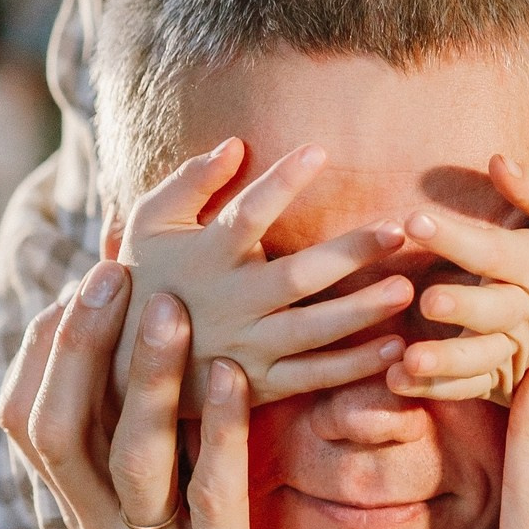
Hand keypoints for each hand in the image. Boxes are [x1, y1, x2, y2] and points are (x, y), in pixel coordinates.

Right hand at [0, 263, 359, 528]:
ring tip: (167, 305)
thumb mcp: (191, 505)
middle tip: (113, 271)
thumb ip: (166, 436)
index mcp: (92, 518)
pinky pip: (209, 497)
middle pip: (60, 432)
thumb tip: (149, 328)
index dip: (44, 350)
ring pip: (128, 460)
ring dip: (144, 375)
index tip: (82, 278)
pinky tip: (231, 373)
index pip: (29, 424)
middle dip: (80, 345)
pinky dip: (216, 428)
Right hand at [111, 138, 415, 413]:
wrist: (122, 364)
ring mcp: (248, 346)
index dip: (282, 182)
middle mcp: (232, 301)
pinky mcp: (260, 384)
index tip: (320, 150)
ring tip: (405, 290)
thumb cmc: (145, 277)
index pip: (247, 214)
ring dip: (361, 312)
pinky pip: (313, 376)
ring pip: (313, 331)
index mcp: (207, 256)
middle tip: (398, 231)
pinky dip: (354, 366)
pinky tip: (394, 348)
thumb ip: (190, 182)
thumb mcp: (149, 224)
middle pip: (297, 277)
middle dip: (349, 254)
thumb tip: (235, 144)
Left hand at [384, 156, 528, 403]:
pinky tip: (398, 381)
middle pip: (495, 310)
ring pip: (482, 358)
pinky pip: (471, 388)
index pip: (494, 249)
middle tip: (429, 302)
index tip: (414, 220)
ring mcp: (518, 351)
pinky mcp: (506, 380)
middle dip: (464, 307)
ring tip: (409, 361)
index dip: (454, 236)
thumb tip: (497, 159)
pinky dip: (437, 390)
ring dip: (446, 362)